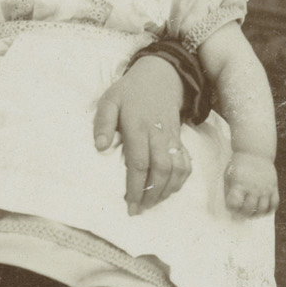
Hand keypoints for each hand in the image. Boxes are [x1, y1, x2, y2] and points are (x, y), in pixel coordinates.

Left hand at [92, 54, 191, 214]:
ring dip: (166, 190)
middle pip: (160, 169)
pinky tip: (168, 190)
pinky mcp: (180, 139)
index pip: (139, 162)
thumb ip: (103, 122)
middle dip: (151, 194)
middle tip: (139, 209)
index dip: (135, 186)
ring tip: (152, 204)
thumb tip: (99, 147)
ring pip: (176, 169)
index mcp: (138, 126)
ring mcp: (172, 137)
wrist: (161, 76)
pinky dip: (180, 180)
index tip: (129, 204)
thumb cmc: (129, 92)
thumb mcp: (110, 100)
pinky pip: (186, 163)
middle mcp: (158, 134)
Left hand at [225, 153, 278, 216]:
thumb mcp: (228, 176)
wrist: (255, 152)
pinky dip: (269, 210)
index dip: (231, 207)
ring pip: (262, 209)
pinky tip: (263, 210)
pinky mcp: (273, 187)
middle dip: (242, 213)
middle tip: (240, 212)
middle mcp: (253, 187)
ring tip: (251, 213)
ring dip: (255, 214)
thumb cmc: (239, 165)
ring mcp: (265, 188)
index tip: (230, 206)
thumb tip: (230, 208)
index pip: (234, 203)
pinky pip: (274, 203)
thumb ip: (229, 192)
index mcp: (239, 183)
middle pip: (249, 208)